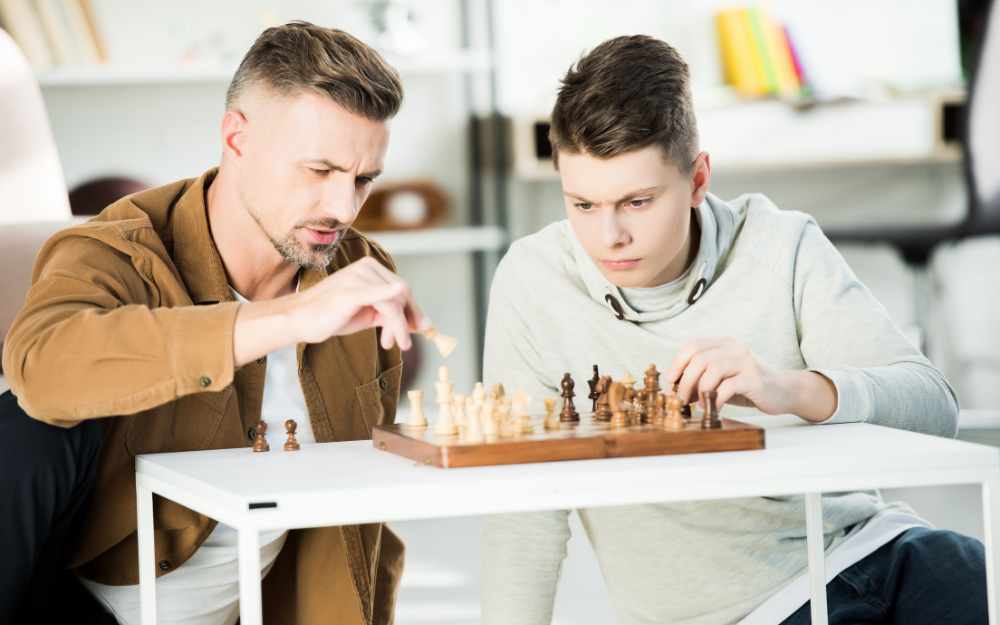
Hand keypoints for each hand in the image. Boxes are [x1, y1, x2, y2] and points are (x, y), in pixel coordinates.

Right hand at [289, 257, 425, 349]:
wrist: (301, 320)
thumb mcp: (369, 313)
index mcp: (371, 269)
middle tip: (404, 343)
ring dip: (397, 327)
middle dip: (405, 321)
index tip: (420, 329)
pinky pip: (376, 295)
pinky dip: (390, 298)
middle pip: (402, 295)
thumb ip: (391, 314)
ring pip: (393, 303)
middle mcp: (366, 268)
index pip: (402, 289)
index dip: (413, 311)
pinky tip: (398, 305)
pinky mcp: (350, 292)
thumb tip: (421, 324)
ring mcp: (358, 278)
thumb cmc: (332, 316)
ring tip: (391, 344)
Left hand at [664, 338, 835, 420]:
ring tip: (696, 404)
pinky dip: (715, 399)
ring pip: (711, 369)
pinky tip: (713, 409)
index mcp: (723, 344)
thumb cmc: (747, 386)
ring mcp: (745, 362)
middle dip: (685, 381)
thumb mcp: (722, 377)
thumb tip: (673, 387)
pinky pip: (727, 387)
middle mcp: (734, 348)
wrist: (784, 391)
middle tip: (680, 399)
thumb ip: (701, 377)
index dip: (677, 364)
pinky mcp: (754, 378)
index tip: (669, 383)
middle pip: (698, 358)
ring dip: (698, 389)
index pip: (691, 346)